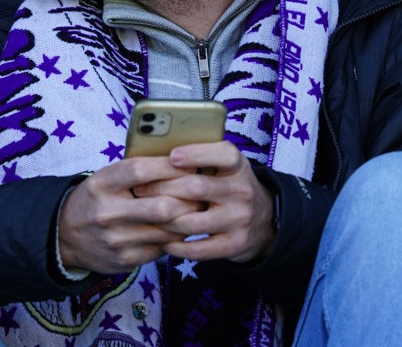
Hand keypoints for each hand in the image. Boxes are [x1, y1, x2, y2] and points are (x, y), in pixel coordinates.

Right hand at [57, 155, 203, 274]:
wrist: (65, 235)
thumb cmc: (97, 198)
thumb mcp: (106, 178)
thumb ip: (136, 171)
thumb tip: (180, 161)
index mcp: (101, 184)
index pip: (140, 170)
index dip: (169, 166)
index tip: (189, 163)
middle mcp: (107, 212)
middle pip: (161, 206)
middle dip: (188, 199)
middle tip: (203, 192)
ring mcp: (116, 239)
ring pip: (167, 230)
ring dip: (188, 220)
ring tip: (199, 210)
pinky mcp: (125, 260)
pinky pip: (162, 248)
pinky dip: (175, 237)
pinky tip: (180, 228)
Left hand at [133, 141, 276, 263]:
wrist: (262, 221)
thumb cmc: (229, 187)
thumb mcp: (225, 168)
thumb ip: (201, 160)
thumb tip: (156, 152)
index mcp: (238, 167)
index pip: (224, 154)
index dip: (197, 154)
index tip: (172, 156)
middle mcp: (242, 191)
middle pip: (197, 188)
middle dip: (162, 189)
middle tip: (139, 190)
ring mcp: (240, 219)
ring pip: (193, 221)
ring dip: (165, 220)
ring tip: (147, 216)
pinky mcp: (235, 244)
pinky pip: (200, 249)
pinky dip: (178, 246)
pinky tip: (164, 240)